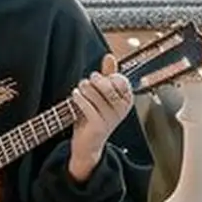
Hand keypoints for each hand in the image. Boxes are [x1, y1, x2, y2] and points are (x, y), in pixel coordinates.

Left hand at [67, 52, 132, 179]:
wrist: (88, 145)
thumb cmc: (94, 117)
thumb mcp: (102, 96)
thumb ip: (107, 76)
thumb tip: (110, 56)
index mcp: (127, 100)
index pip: (120, 80)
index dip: (108, 76)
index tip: (98, 77)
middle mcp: (122, 109)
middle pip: (108, 85)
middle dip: (95, 80)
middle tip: (86, 81)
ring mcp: (111, 118)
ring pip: (96, 94)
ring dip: (84, 88)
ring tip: (80, 88)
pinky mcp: (98, 125)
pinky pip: (87, 106)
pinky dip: (78, 98)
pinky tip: (74, 94)